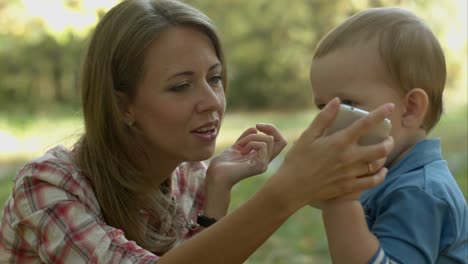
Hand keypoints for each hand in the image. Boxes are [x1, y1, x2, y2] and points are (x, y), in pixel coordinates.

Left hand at [203, 124, 285, 218]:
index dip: (272, 130)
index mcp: (262, 157)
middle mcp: (265, 161)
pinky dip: (250, 142)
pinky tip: (241, 150)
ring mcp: (263, 164)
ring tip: (241, 145)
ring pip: (269, 140)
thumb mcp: (236, 146)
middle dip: (270, 128)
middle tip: (257, 126)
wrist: (216, 175)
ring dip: (253, 136)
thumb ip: (246, 138)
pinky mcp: (259, 166)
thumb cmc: (223, 164)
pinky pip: (262, 146)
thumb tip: (255, 128)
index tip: (258, 126)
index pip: (279, 142)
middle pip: (283, 141)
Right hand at [264, 98, 394, 210]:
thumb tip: (337, 100)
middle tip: (387, 137)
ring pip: (378, 164)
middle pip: (380, 148)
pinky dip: (381, 175)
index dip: (380, 113)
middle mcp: (349, 158)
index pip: (366, 124)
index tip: (390, 106)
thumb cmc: (298, 160)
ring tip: (383, 152)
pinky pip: (373, 182)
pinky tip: (382, 170)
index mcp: (339, 142)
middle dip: (388, 141)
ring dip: (384, 156)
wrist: (292, 188)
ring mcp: (351, 174)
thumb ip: (323, 118)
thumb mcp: (308, 136)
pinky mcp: (349, 187)